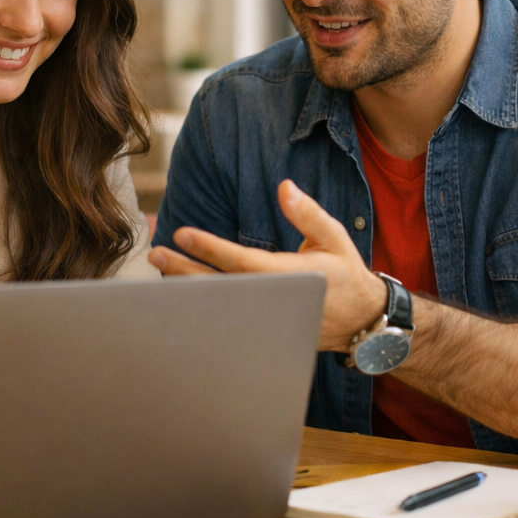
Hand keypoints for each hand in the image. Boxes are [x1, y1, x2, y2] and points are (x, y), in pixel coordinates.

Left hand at [148, 179, 387, 350]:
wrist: (361, 321)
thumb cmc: (345, 273)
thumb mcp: (334, 237)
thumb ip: (308, 214)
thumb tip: (284, 187)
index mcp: (291, 275)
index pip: (242, 261)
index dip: (211, 249)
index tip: (182, 234)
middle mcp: (274, 300)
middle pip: (222, 286)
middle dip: (186, 270)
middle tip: (156, 254)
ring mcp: (268, 320)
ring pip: (221, 306)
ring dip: (188, 289)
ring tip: (160, 271)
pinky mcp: (264, 330)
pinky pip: (229, 320)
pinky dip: (204, 309)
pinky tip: (181, 296)